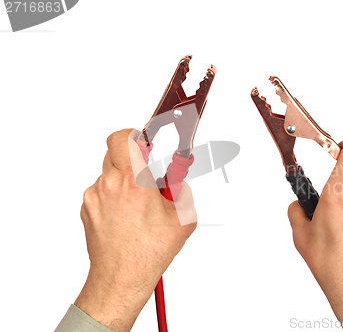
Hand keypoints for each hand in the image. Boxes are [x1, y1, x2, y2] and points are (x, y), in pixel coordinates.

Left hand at [75, 129, 196, 331]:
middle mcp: (110, 186)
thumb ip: (182, 190)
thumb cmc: (149, 253)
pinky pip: (101, 191)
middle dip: (134, 160)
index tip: (145, 141)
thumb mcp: (183, 218)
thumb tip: (177, 179)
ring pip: (109, 173)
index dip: (135, 135)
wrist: (121, 279)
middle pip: (116, 153)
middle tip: (147, 176)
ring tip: (139, 205)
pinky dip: (114, 197)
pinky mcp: (87, 209)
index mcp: (134, 183)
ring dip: (125, 181)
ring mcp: (95, 197)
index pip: (123, 138)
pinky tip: (127, 217)